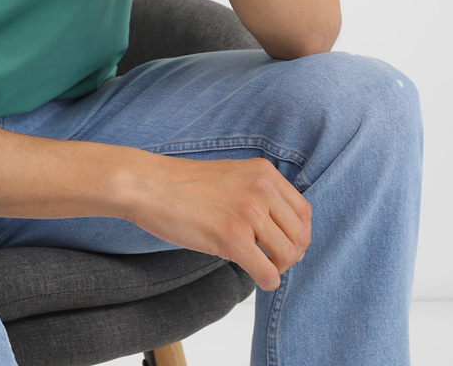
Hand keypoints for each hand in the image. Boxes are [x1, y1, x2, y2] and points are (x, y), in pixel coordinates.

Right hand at [125, 151, 311, 291]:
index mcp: (263, 171)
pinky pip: (268, 273)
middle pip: (300, 235)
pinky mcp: (232, 237)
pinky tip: (253, 277)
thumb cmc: (183, 184)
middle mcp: (261, 188)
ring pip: (288, 255)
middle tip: (272, 261)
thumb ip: (257, 191)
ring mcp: (248, 213)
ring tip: (260, 267)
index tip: (284, 245)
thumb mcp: (231, 175)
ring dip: (278, 268)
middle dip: (291, 255)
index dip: (298, 235)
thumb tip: (280, 226)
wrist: (148, 185)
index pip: (304, 211)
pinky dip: (266, 281)